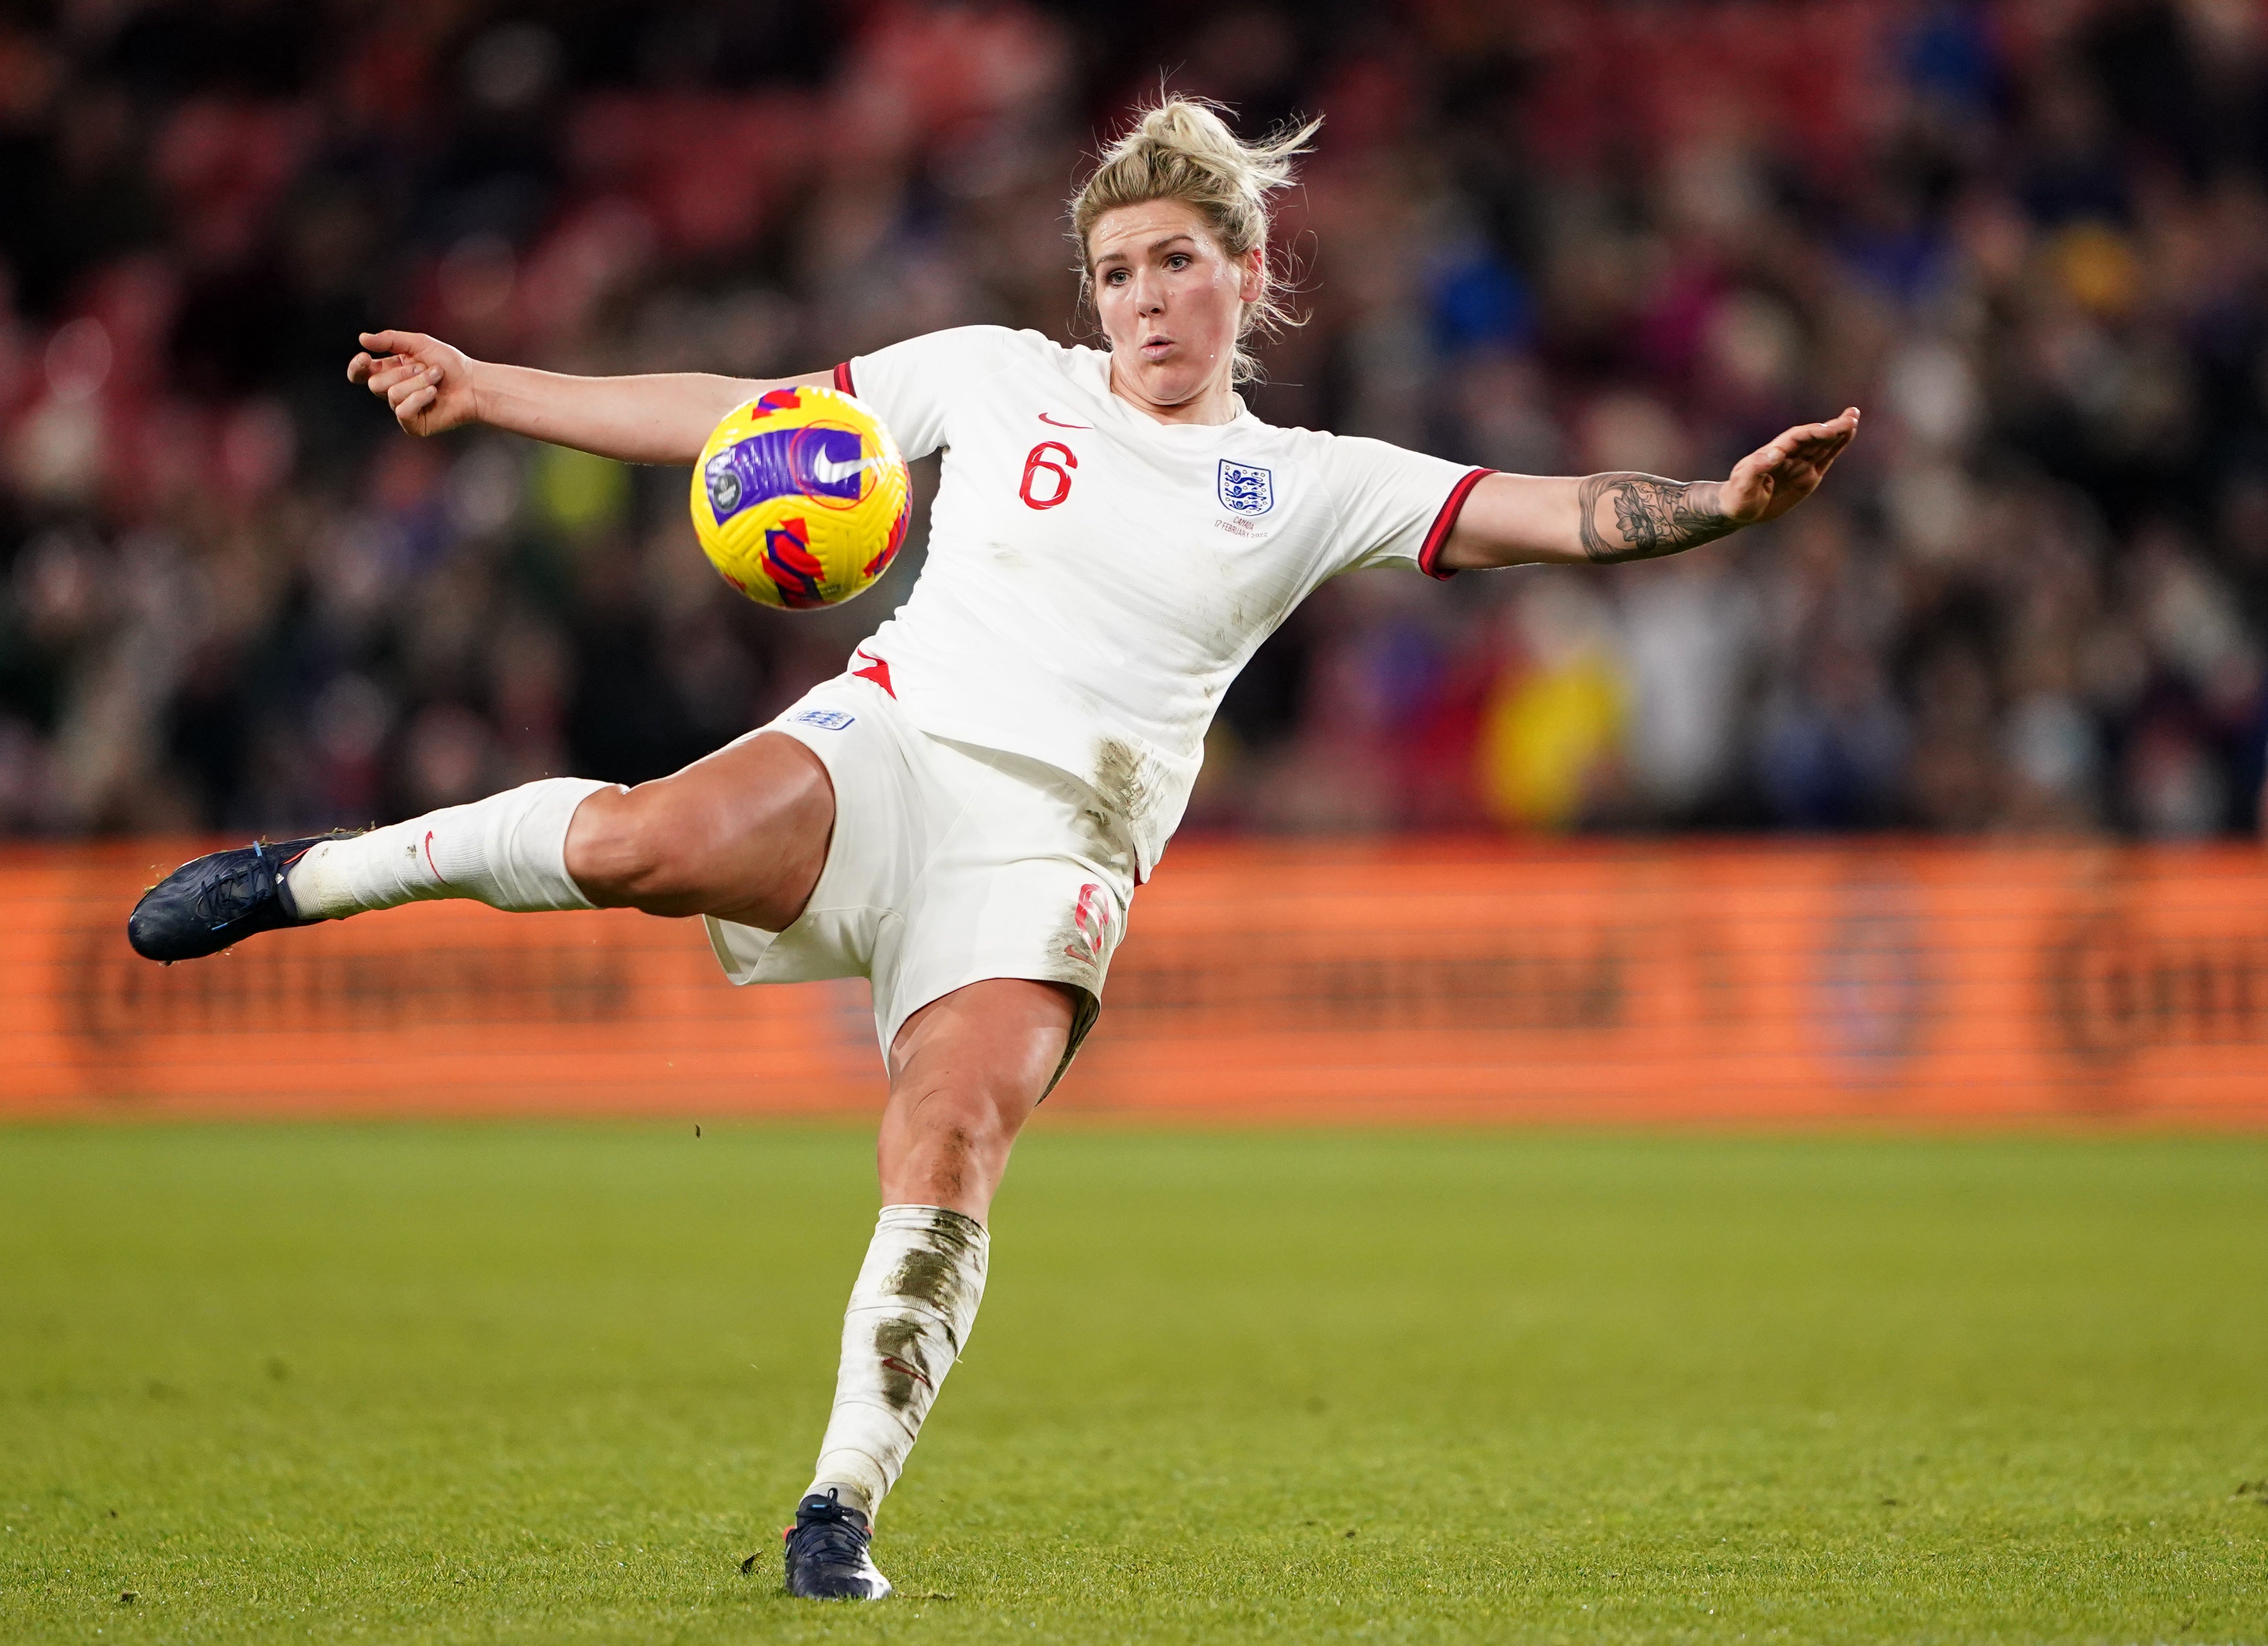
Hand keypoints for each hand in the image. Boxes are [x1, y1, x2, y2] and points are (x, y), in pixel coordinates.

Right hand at [347, 330, 481, 436]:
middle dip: (402, 372)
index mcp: (389, 372)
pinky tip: (435, 394)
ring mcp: (402, 409)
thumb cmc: (450, 364)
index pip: (360, 374)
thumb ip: (390, 339)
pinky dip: (420, 398)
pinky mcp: (413, 425)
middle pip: (375, 384)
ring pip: (391, 394)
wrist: (474, 384)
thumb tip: (362, 338)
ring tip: (437, 379)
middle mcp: (392, 391)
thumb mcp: (419, 343)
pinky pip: (402, 410)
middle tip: (425, 367)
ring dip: (418, 382)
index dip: (357, 367)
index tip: (365, 358)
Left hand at [1719, 407, 1860, 524]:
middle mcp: (1789, 454)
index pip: (1797, 438)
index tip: (1830, 429)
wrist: (1738, 509)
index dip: (1814, 432)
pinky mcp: (1807, 476)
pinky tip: (1846, 436)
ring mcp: (1799, 464)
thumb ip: (1757, 467)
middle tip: (1852, 415)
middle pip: (1813, 437)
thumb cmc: (1737, 497)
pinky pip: (1824, 459)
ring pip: (1822, 445)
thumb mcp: (1743, 484)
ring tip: (1854, 419)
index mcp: (1773, 453)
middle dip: (1832, 428)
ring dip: (1838, 433)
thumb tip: (1776, 453)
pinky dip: (1836, 448)